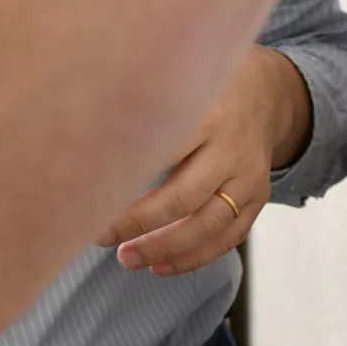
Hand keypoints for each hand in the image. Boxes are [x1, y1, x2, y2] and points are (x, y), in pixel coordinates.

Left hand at [98, 47, 312, 276]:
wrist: (267, 92)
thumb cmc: (204, 86)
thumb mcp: (178, 80)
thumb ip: (140, 102)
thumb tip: (79, 128)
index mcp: (206, 114)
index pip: (162, 153)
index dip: (125, 179)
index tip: (90, 196)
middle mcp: (231, 148)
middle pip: (184, 197)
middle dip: (139, 223)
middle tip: (101, 236)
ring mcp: (249, 177)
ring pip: (208, 224)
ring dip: (165, 248)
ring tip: (128, 259)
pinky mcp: (258, 198)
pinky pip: (229, 238)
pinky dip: (195, 257)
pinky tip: (162, 266)